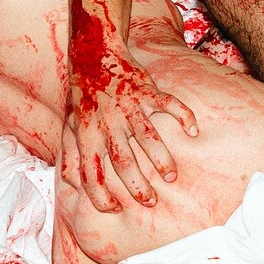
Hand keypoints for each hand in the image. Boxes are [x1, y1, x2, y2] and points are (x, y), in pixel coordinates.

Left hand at [64, 25, 197, 212]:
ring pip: (148, 137)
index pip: (91, 173)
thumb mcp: (69, 124)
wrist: (95, 53)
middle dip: (137, 185)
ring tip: (171, 177)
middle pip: (123, 161)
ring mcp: (129, 106)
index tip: (114, 209)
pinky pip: (168, 104)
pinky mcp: (146, 90)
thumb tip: (69, 184)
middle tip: (150, 202)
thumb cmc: (83, 95)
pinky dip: (183, 116)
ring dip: (161, 159)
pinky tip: (194, 131)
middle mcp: (109, 123)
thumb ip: (70, 155)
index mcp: (88, 134)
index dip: (99, 196)